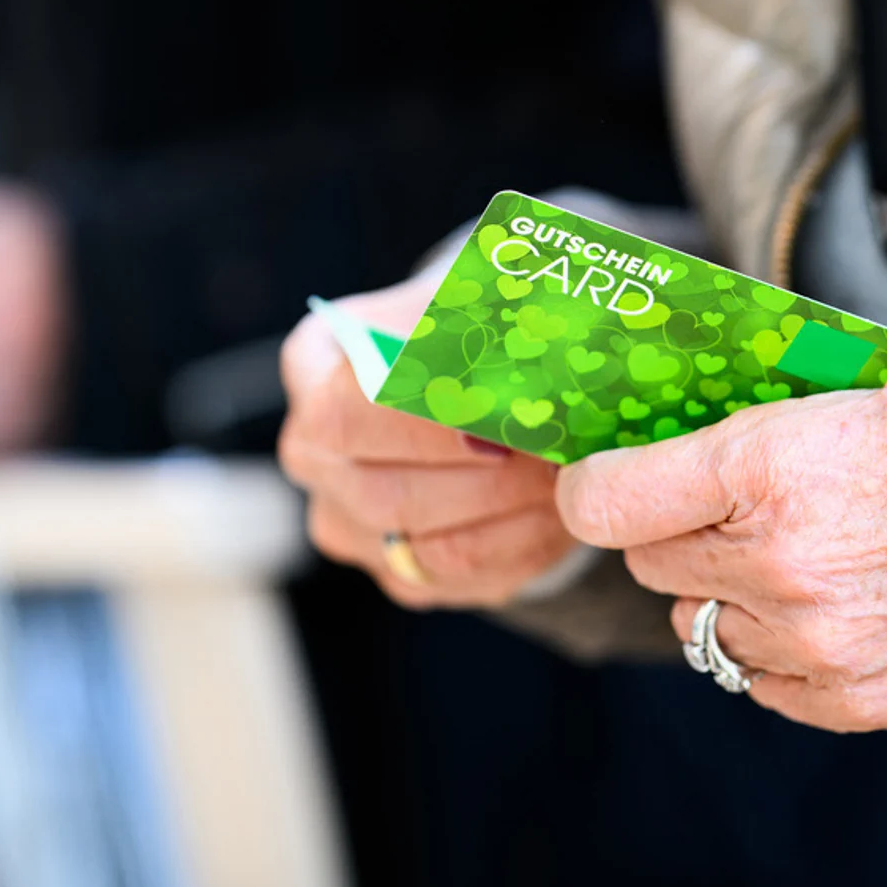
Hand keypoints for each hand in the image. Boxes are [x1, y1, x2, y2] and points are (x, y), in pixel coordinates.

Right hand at [278, 274, 579, 607]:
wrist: (483, 385)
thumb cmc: (473, 334)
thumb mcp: (475, 306)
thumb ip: (492, 324)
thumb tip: (539, 353)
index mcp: (313, 368)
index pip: (347, 414)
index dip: (426, 426)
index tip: (502, 419)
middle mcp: (312, 454)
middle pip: (384, 494)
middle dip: (489, 480)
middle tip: (562, 456)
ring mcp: (347, 523)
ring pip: (430, 548)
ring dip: (516, 517)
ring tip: (574, 480)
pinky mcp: (398, 575)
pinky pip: (464, 580)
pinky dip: (525, 548)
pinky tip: (562, 512)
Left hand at [556, 361, 886, 733]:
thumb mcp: (838, 394)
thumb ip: (740, 433)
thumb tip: (659, 449)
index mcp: (766, 470)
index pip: (609, 502)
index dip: (599, 489)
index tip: (604, 485)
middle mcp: (777, 566)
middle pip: (655, 568)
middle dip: (686, 539)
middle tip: (741, 515)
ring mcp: (813, 643)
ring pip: (703, 631)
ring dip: (730, 600)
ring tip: (800, 563)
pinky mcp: (850, 697)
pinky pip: (761, 682)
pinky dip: (778, 654)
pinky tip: (830, 612)